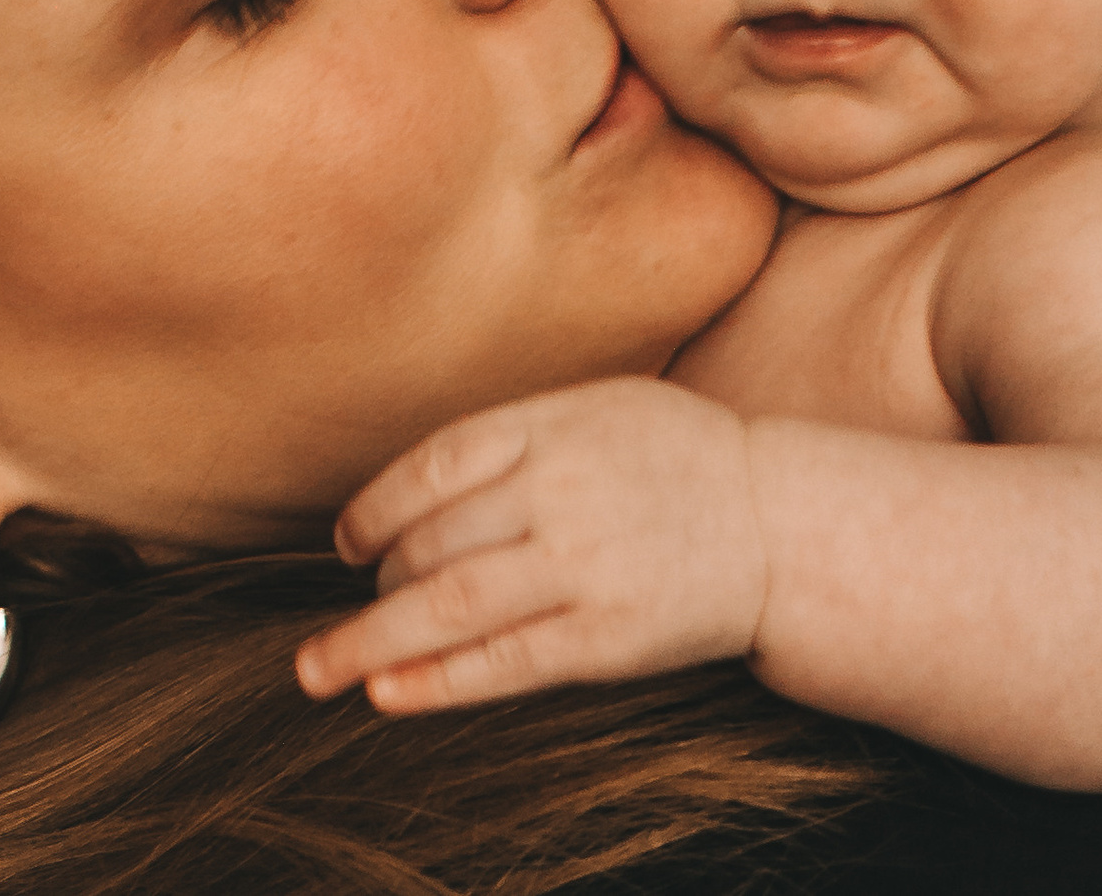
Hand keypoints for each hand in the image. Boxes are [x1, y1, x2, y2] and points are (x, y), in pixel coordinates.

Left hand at [293, 376, 768, 712]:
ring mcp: (585, 567)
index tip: (347, 543)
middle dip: (380, 583)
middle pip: (432, 542)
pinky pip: (504, 663)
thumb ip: (513, 437)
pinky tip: (387, 693)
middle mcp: (563, 492)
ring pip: (451, 606)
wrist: (781, 522)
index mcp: (555, 427)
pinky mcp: (608, 637)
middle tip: (359, 606)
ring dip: (371, 642)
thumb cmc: (674, 459)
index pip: (434, 464)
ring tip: (320, 668)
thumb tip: (407, 495)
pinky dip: (437, 682)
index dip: (375, 508)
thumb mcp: (598, 408)